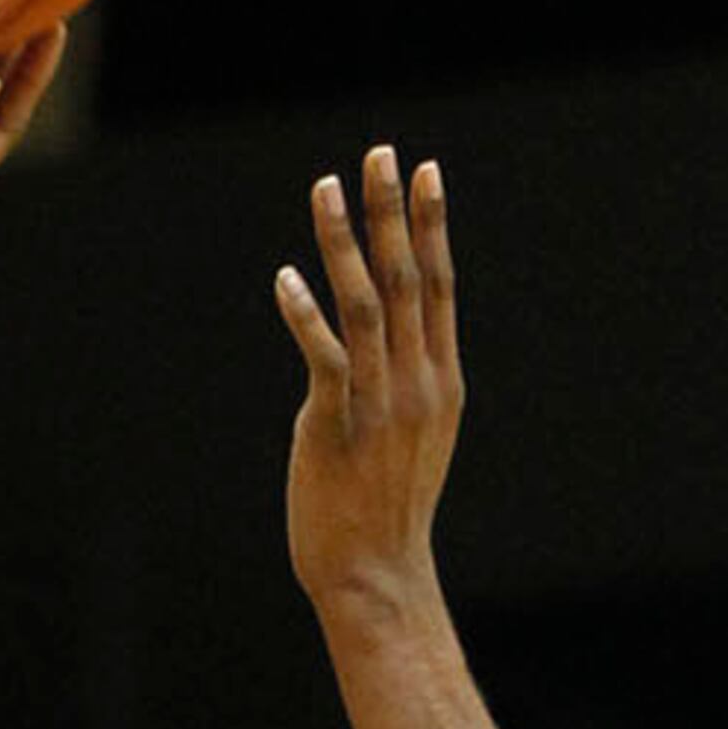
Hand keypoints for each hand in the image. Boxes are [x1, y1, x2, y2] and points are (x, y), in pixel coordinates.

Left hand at [277, 143, 460, 615]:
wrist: (375, 574)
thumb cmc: (385, 507)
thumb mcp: (415, 435)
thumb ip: (408, 380)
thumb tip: (395, 335)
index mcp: (440, 380)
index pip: (441, 286)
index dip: (433, 226)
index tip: (426, 172)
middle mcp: (417, 383)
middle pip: (409, 280)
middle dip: (393, 213)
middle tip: (381, 154)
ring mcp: (379, 404)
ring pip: (367, 305)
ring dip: (345, 243)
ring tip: (326, 189)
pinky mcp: (336, 426)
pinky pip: (324, 359)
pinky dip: (306, 315)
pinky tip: (286, 277)